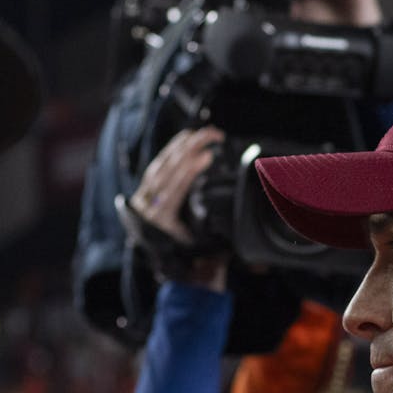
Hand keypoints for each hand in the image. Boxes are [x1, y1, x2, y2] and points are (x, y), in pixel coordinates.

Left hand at [130, 127, 228, 290]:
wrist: (149, 258)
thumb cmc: (176, 256)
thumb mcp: (196, 254)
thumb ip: (216, 249)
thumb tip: (247, 253)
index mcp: (159, 218)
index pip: (175, 187)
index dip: (190, 170)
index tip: (207, 156)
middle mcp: (149, 202)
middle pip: (168, 168)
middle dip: (190, 148)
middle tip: (212, 135)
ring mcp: (145, 192)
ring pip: (162, 162)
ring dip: (182, 145)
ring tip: (202, 134)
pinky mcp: (146, 185)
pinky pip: (158, 163)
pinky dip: (172, 149)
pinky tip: (185, 139)